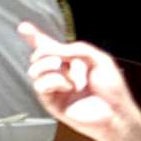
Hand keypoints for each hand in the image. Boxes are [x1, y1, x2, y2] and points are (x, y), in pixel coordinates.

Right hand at [20, 22, 140, 140]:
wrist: (116, 113)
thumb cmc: (112, 89)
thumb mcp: (99, 59)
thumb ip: (76, 49)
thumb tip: (55, 50)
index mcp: (72, 62)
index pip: (50, 48)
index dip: (36, 37)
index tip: (24, 27)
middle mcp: (61, 74)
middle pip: (38, 57)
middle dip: (44, 51)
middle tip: (59, 58)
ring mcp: (56, 89)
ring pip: (34, 71)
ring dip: (48, 65)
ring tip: (66, 71)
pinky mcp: (53, 103)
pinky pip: (41, 86)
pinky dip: (54, 81)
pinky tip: (68, 86)